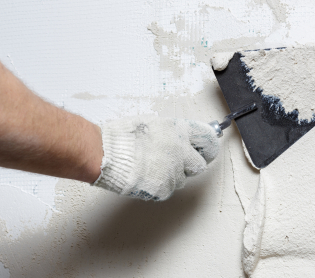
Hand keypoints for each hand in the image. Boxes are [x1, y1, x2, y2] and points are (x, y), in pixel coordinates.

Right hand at [94, 115, 219, 200]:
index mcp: (180, 131)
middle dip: (190, 165)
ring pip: (182, 179)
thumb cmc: (124, 137)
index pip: (208, 139)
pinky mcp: (164, 188)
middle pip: (199, 165)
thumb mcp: (154, 125)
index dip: (207, 146)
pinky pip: (167, 189)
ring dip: (172, 175)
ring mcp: (174, 171)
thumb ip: (174, 133)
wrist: (105, 153)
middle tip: (176, 162)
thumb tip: (183, 139)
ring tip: (151, 167)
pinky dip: (158, 185)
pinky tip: (145, 176)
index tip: (206, 149)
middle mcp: (181, 151)